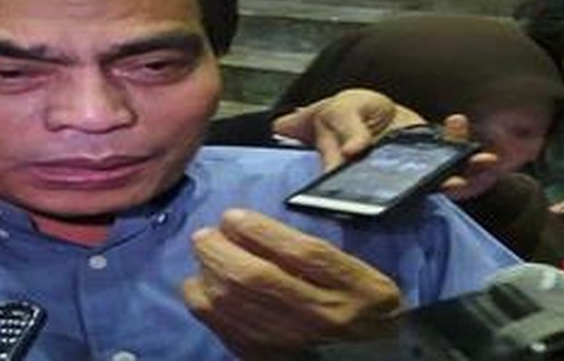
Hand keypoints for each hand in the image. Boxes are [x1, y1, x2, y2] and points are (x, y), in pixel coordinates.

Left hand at [182, 209, 401, 359]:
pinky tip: (202, 285)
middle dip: (220, 250)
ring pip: (235, 305)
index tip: (232, 216)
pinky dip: (204, 302)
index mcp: (355, 287)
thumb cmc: (361, 306)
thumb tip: (251, 223)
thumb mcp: (358, 271)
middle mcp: (323, 316)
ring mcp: (293, 341)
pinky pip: (224, 328)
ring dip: (207, 273)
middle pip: (258, 279)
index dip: (259, 230)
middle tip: (205, 235)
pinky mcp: (268, 357)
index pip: (301, 254)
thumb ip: (314, 248)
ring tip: (204, 256)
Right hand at [272, 90, 498, 200]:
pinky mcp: (424, 146)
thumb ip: (347, 133)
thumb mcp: (337, 118)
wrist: (350, 110)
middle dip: (442, 186)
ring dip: (463, 168)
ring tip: (481, 157)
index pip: (387, 195)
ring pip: (440, 172)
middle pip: (421, 189)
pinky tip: (456, 122)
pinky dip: (456, 139)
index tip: (422, 191)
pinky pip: (445, 147)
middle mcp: (393, 178)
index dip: (405, 198)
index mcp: (367, 178)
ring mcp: (412, 163)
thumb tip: (353, 151)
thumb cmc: (335, 117)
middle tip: (455, 182)